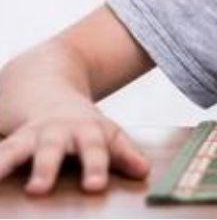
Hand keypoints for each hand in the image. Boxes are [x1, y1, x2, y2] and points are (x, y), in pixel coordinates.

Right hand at [0, 104, 149, 194]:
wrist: (47, 86)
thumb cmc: (84, 124)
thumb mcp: (108, 133)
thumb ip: (124, 153)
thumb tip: (143, 172)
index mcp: (86, 130)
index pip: (94, 149)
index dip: (95, 167)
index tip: (94, 187)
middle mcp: (55, 132)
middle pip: (51, 150)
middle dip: (45, 168)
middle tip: (38, 189)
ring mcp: (28, 136)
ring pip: (15, 149)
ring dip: (3, 164)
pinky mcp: (7, 142)